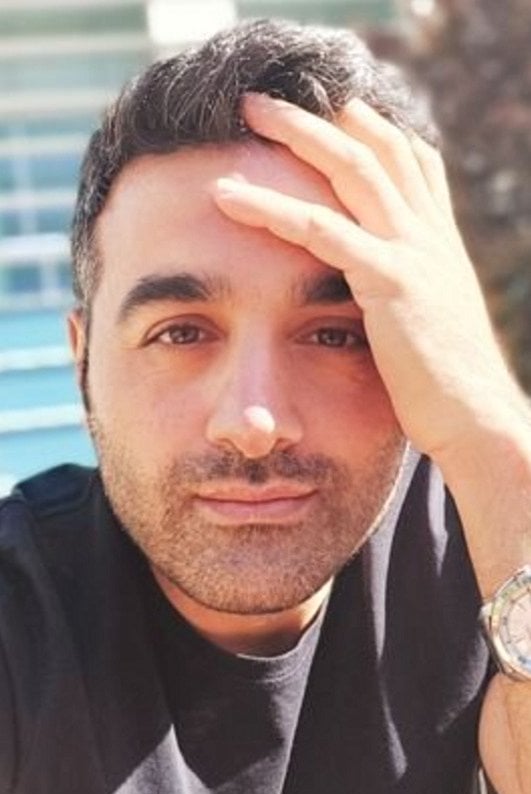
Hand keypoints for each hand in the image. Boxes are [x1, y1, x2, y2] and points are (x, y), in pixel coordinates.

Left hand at [213, 93, 524, 460]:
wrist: (478, 419)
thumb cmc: (446, 383)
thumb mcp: (430, 319)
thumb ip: (406, 287)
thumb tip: (374, 285)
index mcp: (437, 239)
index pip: (408, 159)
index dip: (367, 126)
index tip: (326, 109)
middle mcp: (428, 234)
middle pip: (375, 148)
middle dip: (321, 116)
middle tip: (265, 100)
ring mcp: (412, 253)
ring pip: (350, 171)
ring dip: (296, 135)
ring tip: (246, 114)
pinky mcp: (390, 283)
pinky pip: (323, 231)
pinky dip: (271, 209)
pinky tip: (228, 196)